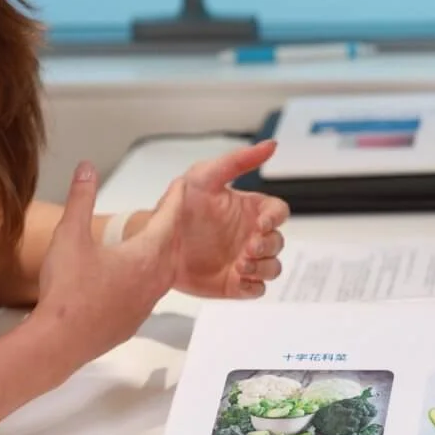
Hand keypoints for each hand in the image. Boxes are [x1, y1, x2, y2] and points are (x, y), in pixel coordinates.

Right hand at [36, 161, 182, 361]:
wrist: (62, 340)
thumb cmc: (67, 290)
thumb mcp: (70, 235)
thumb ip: (81, 199)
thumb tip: (87, 169)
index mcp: (145, 255)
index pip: (168, 219)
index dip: (174, 199)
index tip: (180, 185)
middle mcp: (155, 279)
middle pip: (173, 243)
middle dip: (172, 222)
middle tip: (170, 207)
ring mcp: (149, 302)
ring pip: (167, 268)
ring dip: (166, 249)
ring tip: (160, 237)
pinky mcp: (137, 318)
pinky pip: (154, 290)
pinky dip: (154, 274)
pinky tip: (142, 274)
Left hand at [167, 140, 289, 298]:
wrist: (155, 245)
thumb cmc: (178, 207)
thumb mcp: (204, 176)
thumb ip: (239, 161)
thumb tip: (271, 145)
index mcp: (250, 211)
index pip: (279, 213)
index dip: (275, 219)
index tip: (261, 224)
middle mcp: (251, 236)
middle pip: (278, 242)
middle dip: (267, 246)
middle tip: (247, 248)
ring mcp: (245, 260)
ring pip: (273, 268)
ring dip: (262, 267)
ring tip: (239, 265)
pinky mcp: (235, 283)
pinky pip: (257, 289)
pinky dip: (253, 286)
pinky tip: (238, 278)